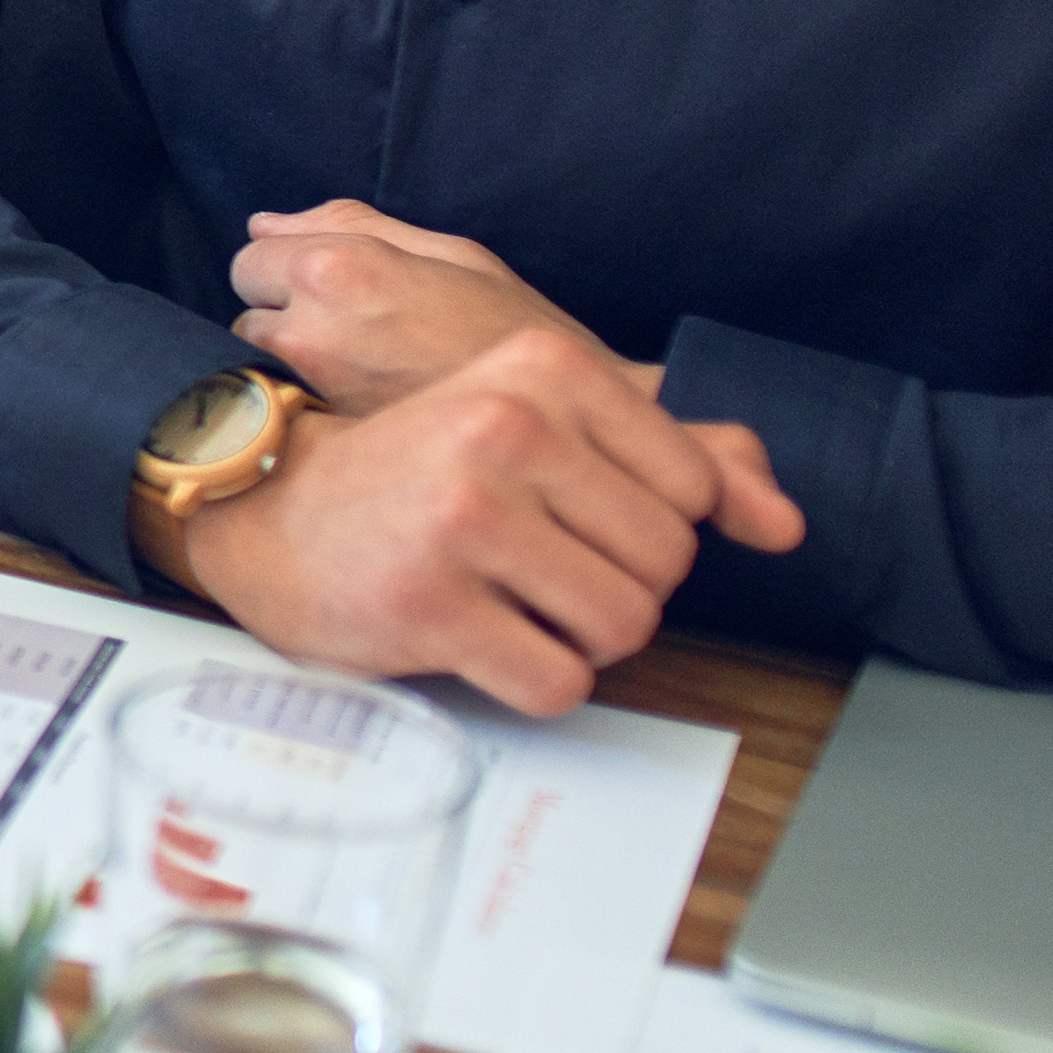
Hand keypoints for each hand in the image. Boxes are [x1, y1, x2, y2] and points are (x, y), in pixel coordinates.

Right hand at [145, 327, 806, 716]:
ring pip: (624, 628)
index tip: (571, 519)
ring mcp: (463, 519)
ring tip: (515, 608)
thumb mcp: (530, 421)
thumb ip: (659, 454)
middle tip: (536, 572)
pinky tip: (481, 644)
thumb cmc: (415, 473)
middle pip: (664, 564)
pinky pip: (557, 684)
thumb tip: (787, 521)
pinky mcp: (428, 605)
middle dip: (617, 589)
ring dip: (580, 640)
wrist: (266, 509)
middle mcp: (503, 430)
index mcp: (539, 369)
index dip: (646, 527)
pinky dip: (534, 683)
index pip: (691, 487)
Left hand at [229, 199, 631, 416]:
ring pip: (256, 370)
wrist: (564, 427)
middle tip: (348, 339)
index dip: (284, 273)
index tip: (326, 293)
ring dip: (285, 369)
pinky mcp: (323, 447)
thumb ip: (349, 227)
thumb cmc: (514, 330)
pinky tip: (347, 412)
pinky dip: (299, 410)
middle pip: (242, 318)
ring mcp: (310, 397)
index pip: (249, 260)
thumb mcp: (450, 254)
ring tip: (351, 378)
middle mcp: (307, 331)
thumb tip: (264, 223)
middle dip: (280, 322)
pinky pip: (280, 416)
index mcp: (337, 270)